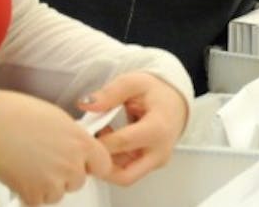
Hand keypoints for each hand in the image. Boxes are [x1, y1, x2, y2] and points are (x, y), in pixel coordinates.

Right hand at [0, 90, 109, 205]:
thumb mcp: (59, 119)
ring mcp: (54, 182)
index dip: (92, 164)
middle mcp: (72, 165)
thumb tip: (76, 147)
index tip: (84, 163)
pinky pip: (38, 201)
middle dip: (65, 174)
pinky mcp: (34, 195)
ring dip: (48, 185)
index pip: (104, 165)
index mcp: (82, 143)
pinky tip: (21, 174)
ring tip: (31, 164)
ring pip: (58, 193)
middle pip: (79, 180)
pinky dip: (30, 193)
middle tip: (47, 159)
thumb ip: (74, 138)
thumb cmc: (18, 115)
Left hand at [79, 71, 189, 186]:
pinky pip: (129, 172)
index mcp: (157, 129)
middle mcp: (160, 151)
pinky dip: (114, 162)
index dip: (97, 140)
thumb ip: (110, 93)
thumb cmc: (156, 92)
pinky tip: (111, 142)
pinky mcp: (152, 165)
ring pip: (124, 176)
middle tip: (89, 147)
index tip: (82, 133)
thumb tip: (85, 103)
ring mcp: (158, 161)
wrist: (176, 100)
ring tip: (102, 138)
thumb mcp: (133, 83)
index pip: (120, 143)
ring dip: (107, 162)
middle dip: (101, 165)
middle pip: (124, 175)